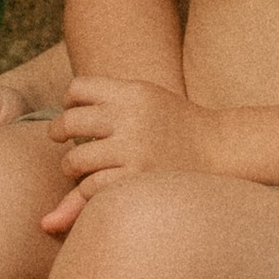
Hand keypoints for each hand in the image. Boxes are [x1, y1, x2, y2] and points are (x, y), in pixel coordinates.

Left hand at [38, 75, 218, 231]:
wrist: (220, 149)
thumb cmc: (176, 128)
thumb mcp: (147, 105)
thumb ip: (106, 109)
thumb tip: (67, 137)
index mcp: (134, 92)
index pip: (79, 87)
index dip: (68, 102)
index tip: (72, 111)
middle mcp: (132, 117)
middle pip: (70, 122)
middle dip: (58, 133)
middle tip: (62, 142)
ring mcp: (134, 149)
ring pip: (75, 159)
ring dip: (71, 167)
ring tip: (80, 169)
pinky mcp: (137, 178)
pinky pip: (91, 187)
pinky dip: (87, 191)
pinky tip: (98, 187)